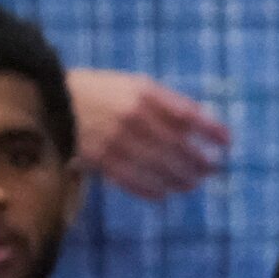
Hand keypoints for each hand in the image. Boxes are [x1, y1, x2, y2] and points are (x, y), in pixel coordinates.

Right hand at [67, 67, 229, 201]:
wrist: (50, 101)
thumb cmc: (97, 93)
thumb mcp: (130, 85)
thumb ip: (163, 102)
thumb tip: (198, 122)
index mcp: (142, 93)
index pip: (187, 114)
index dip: (211, 129)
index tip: (227, 142)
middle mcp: (133, 117)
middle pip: (179, 147)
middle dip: (200, 161)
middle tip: (212, 169)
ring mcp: (118, 141)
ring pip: (162, 168)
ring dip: (182, 179)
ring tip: (192, 183)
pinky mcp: (103, 162)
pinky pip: (137, 182)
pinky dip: (155, 190)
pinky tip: (165, 192)